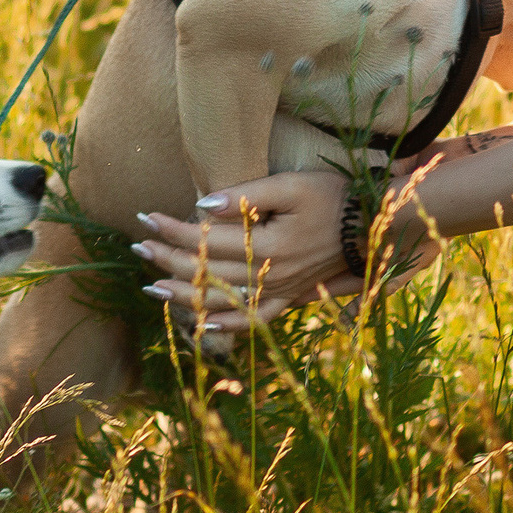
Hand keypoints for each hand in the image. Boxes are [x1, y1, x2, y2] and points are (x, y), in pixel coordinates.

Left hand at [132, 171, 364, 335]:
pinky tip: (201, 326)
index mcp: (269, 246)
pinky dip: (226, 327)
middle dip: (168, 260)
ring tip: (151, 289)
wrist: (373, 225)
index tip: (146, 217)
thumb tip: (202, 206)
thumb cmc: (334, 196)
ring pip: (223, 302)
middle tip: (138, 246)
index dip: (173, 229)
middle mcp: (271, 276)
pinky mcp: (289, 297)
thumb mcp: (292, 185)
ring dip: (185, 297)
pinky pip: (253, 320)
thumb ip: (247, 195)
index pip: (207, 240)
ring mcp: (280, 291)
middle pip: (208, 272)